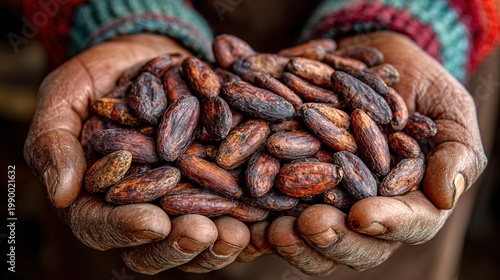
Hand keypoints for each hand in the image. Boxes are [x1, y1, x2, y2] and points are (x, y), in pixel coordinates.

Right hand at [24, 34, 249, 273]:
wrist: (149, 56)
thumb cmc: (100, 77)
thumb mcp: (67, 99)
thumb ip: (56, 143)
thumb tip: (61, 195)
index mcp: (98, 196)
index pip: (103, 225)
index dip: (126, 229)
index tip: (152, 222)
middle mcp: (142, 206)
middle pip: (156, 244)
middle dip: (180, 244)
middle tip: (202, 234)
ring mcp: (182, 198)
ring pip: (197, 238)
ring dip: (219, 243)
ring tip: (237, 234)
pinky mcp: (215, 185)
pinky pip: (231, 209)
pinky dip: (248, 216)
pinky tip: (264, 213)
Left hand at [266, 31, 486, 274]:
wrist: (371, 61)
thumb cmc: (418, 86)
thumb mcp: (448, 110)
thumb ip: (456, 151)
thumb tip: (448, 195)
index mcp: (408, 200)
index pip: (406, 224)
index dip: (387, 226)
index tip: (363, 216)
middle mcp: (365, 208)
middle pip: (353, 244)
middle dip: (331, 240)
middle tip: (309, 225)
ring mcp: (327, 199)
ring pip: (311, 238)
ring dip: (291, 239)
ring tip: (273, 229)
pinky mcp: (293, 181)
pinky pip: (276, 207)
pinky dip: (261, 215)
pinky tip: (246, 217)